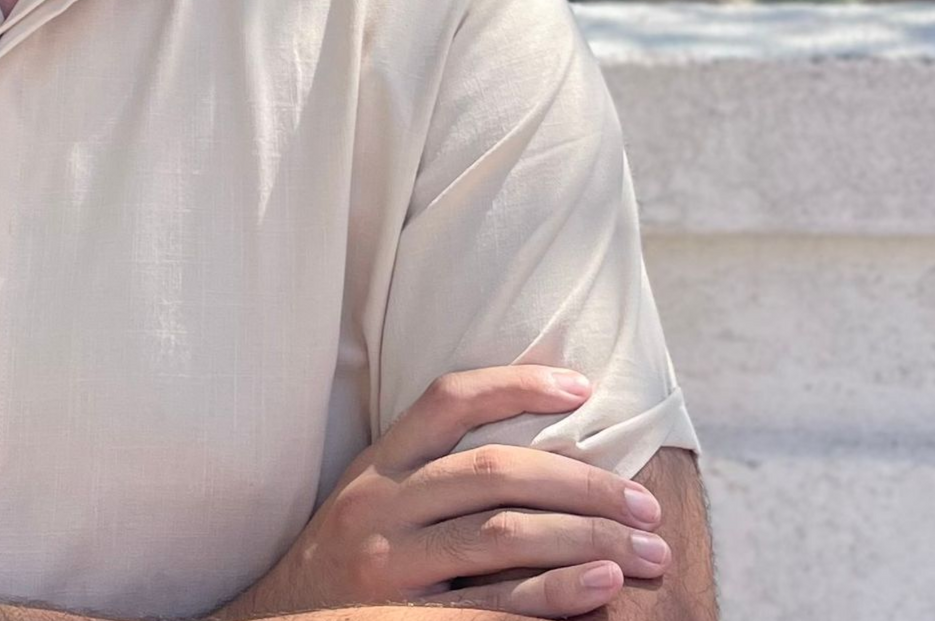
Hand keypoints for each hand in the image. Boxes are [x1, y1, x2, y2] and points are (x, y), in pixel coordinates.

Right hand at [229, 367, 669, 617]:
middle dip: (583, 483)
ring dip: (589, 539)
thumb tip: (537, 462)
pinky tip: (602, 587)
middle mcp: (378, 507)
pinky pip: (493, 606)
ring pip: (503, 535)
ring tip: (646, 548)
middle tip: (645, 502)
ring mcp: (387, 568)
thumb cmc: (336, 571)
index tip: (582, 387)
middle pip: (494, 472)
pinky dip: (556, 593)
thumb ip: (426, 480)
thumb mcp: (365, 506)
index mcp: (373, 467)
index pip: (448, 401)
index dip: (516, 385)